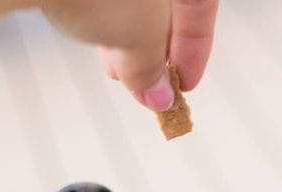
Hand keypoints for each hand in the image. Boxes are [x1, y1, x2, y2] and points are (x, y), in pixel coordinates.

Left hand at [40, 0, 218, 110]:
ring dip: (122, 27)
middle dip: (153, 40)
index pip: (200, 1)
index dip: (196, 46)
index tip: (183, 85)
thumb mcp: (137, 36)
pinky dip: (96, 4)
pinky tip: (81, 26)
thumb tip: (156, 93)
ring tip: (110, 63)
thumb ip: (151, 66)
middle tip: (141, 79)